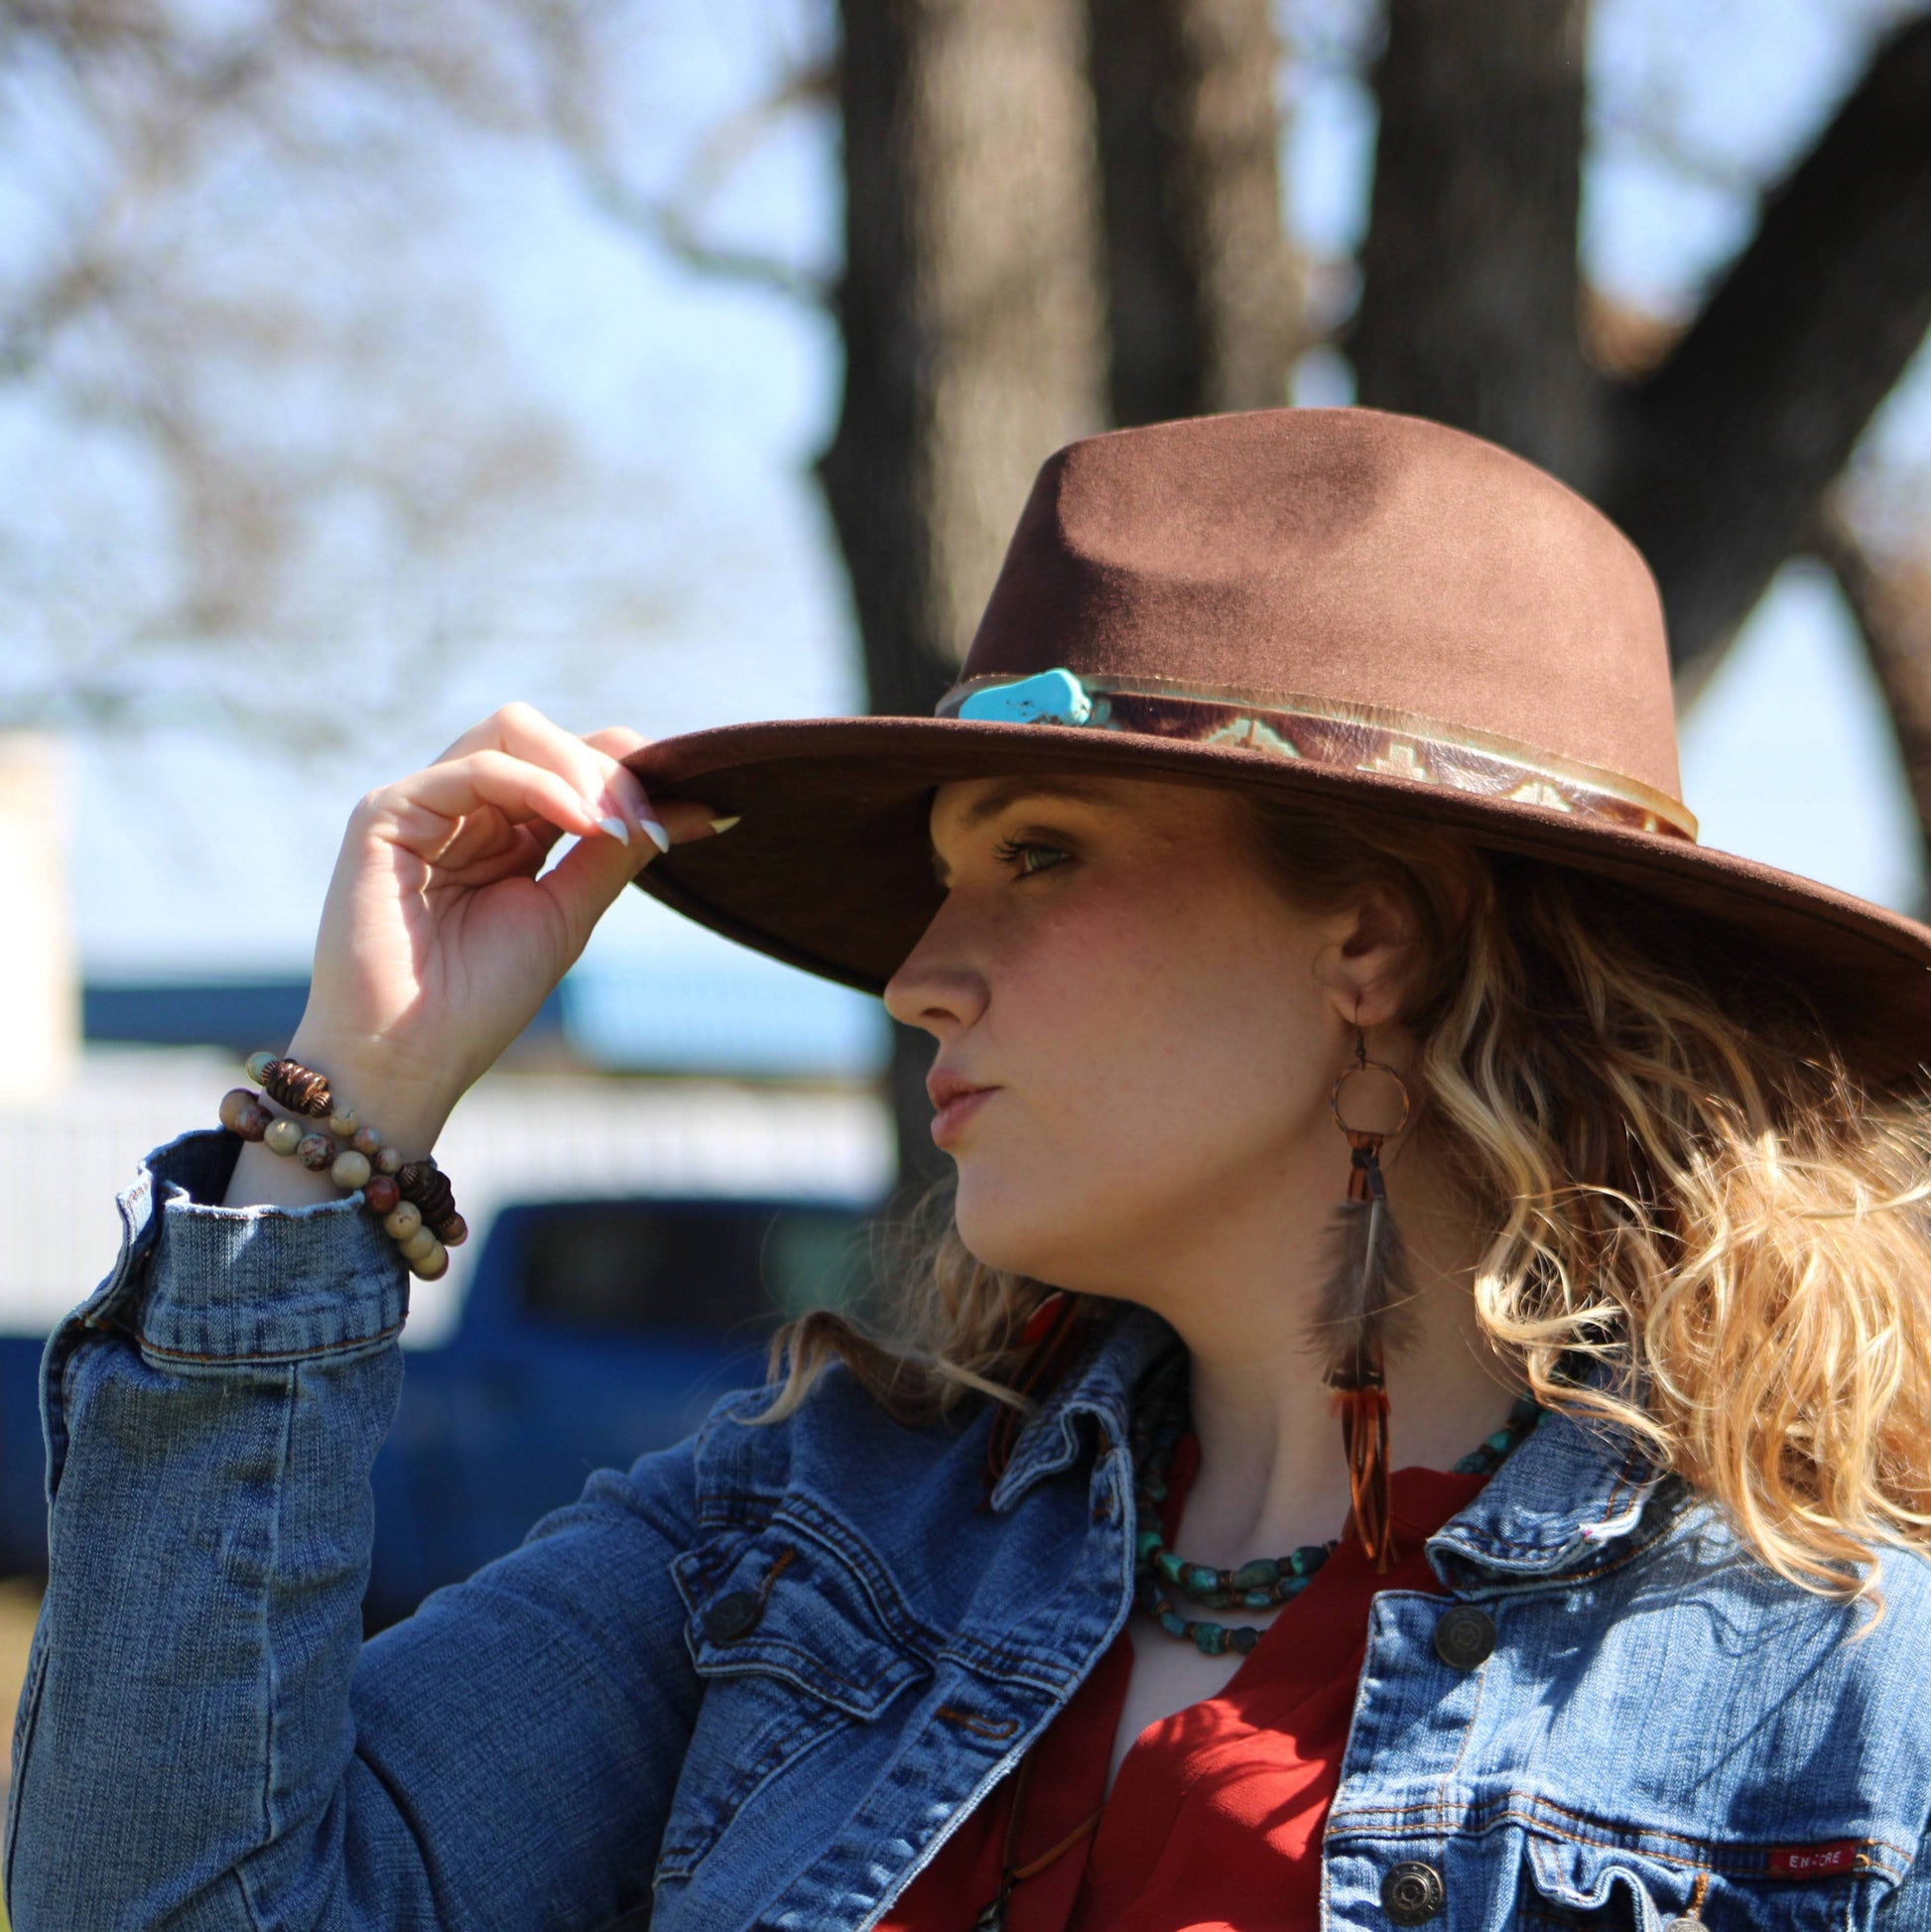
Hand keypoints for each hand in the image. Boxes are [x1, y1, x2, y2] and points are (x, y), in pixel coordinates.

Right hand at [227, 704, 722, 1202]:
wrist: (408, 1059)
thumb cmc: (478, 1000)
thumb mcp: (567, 913)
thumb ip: (617, 852)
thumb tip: (700, 806)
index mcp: (503, 829)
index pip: (572, 763)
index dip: (631, 772)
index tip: (696, 806)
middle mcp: (463, 807)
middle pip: (547, 737)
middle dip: (612, 771)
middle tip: (652, 824)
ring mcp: (423, 804)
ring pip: (514, 732)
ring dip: (582, 771)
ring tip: (616, 827)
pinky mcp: (386, 813)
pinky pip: (477, 768)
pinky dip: (541, 785)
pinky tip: (582, 824)